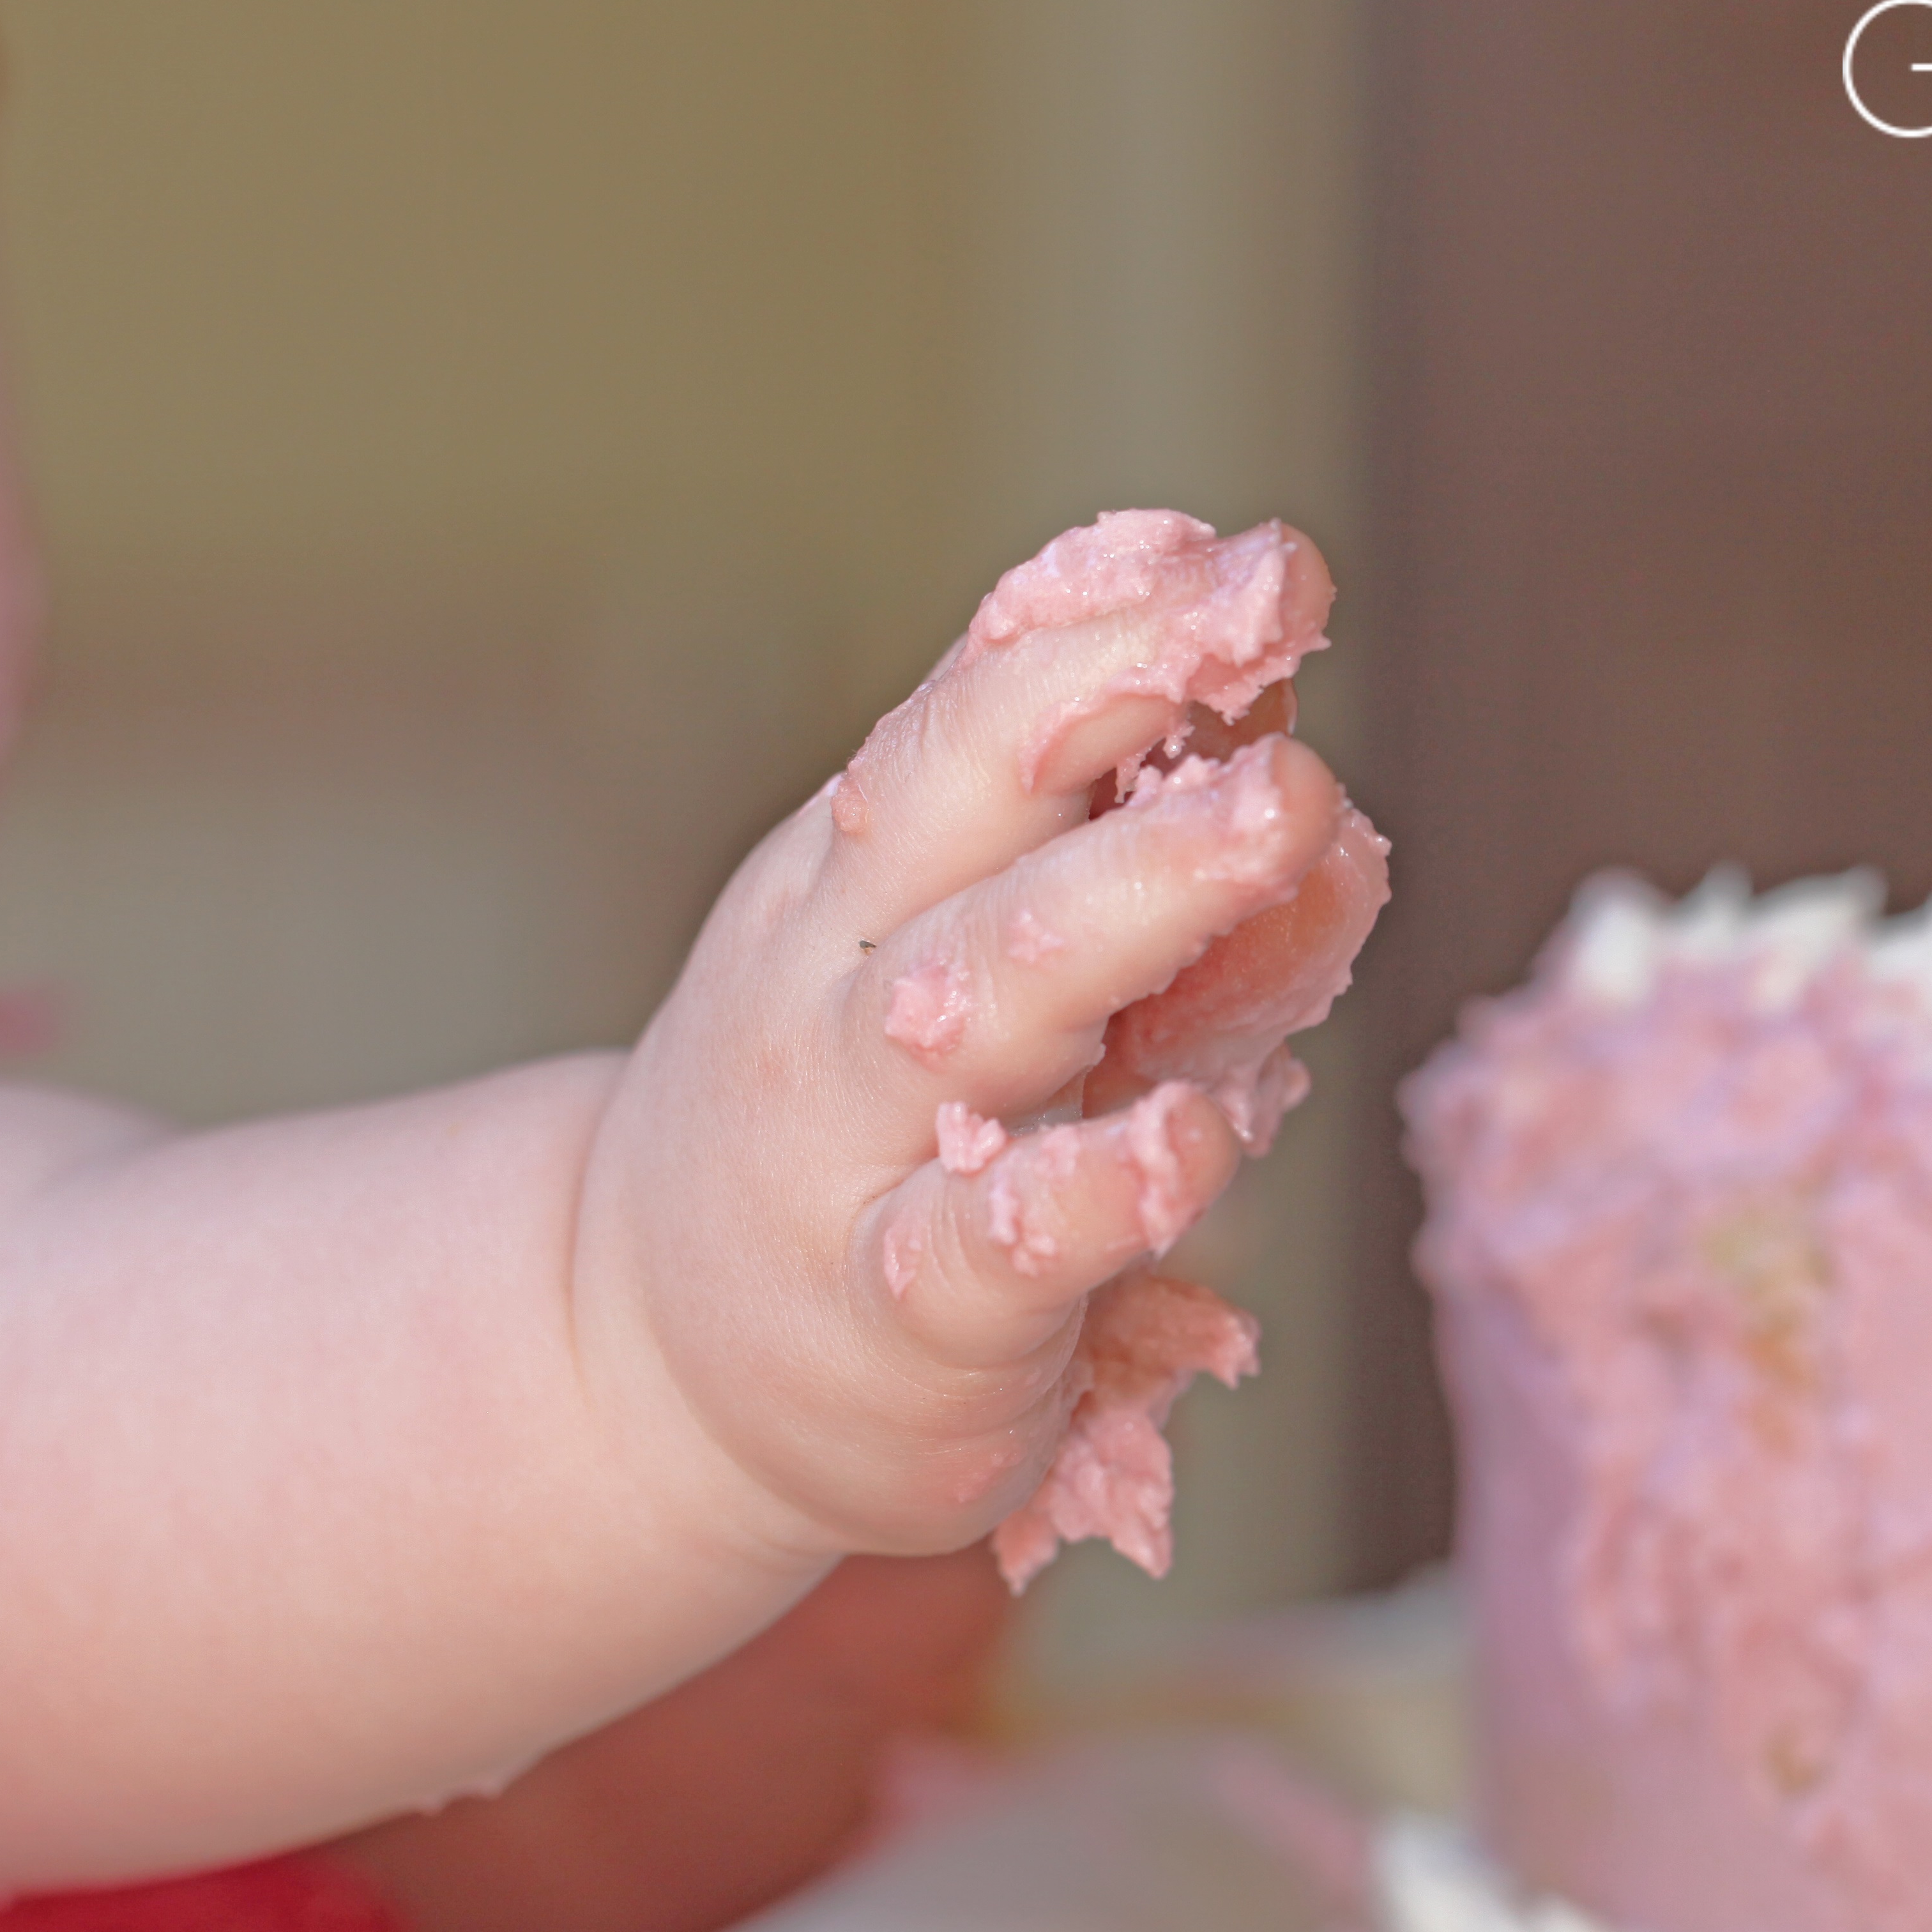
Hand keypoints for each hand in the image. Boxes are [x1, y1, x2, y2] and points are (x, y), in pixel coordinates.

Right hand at [582, 513, 1386, 1572]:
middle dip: (1119, 698)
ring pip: (986, 1000)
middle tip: (1274, 618)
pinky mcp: (901, 1321)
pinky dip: (1090, 1188)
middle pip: (968, 814)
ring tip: (1284, 813)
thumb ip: (1116, 837)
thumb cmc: (864, 1136)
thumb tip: (1276, 678)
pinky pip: (989, 1244)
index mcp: (861, 874)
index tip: (1259, 558)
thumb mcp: (960, 959)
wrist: (646, 1373)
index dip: (1111, 626)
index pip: (973, 718)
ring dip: (1142, 890)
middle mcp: (843, 986)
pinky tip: (1189, 1142)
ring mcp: (859, 1153)